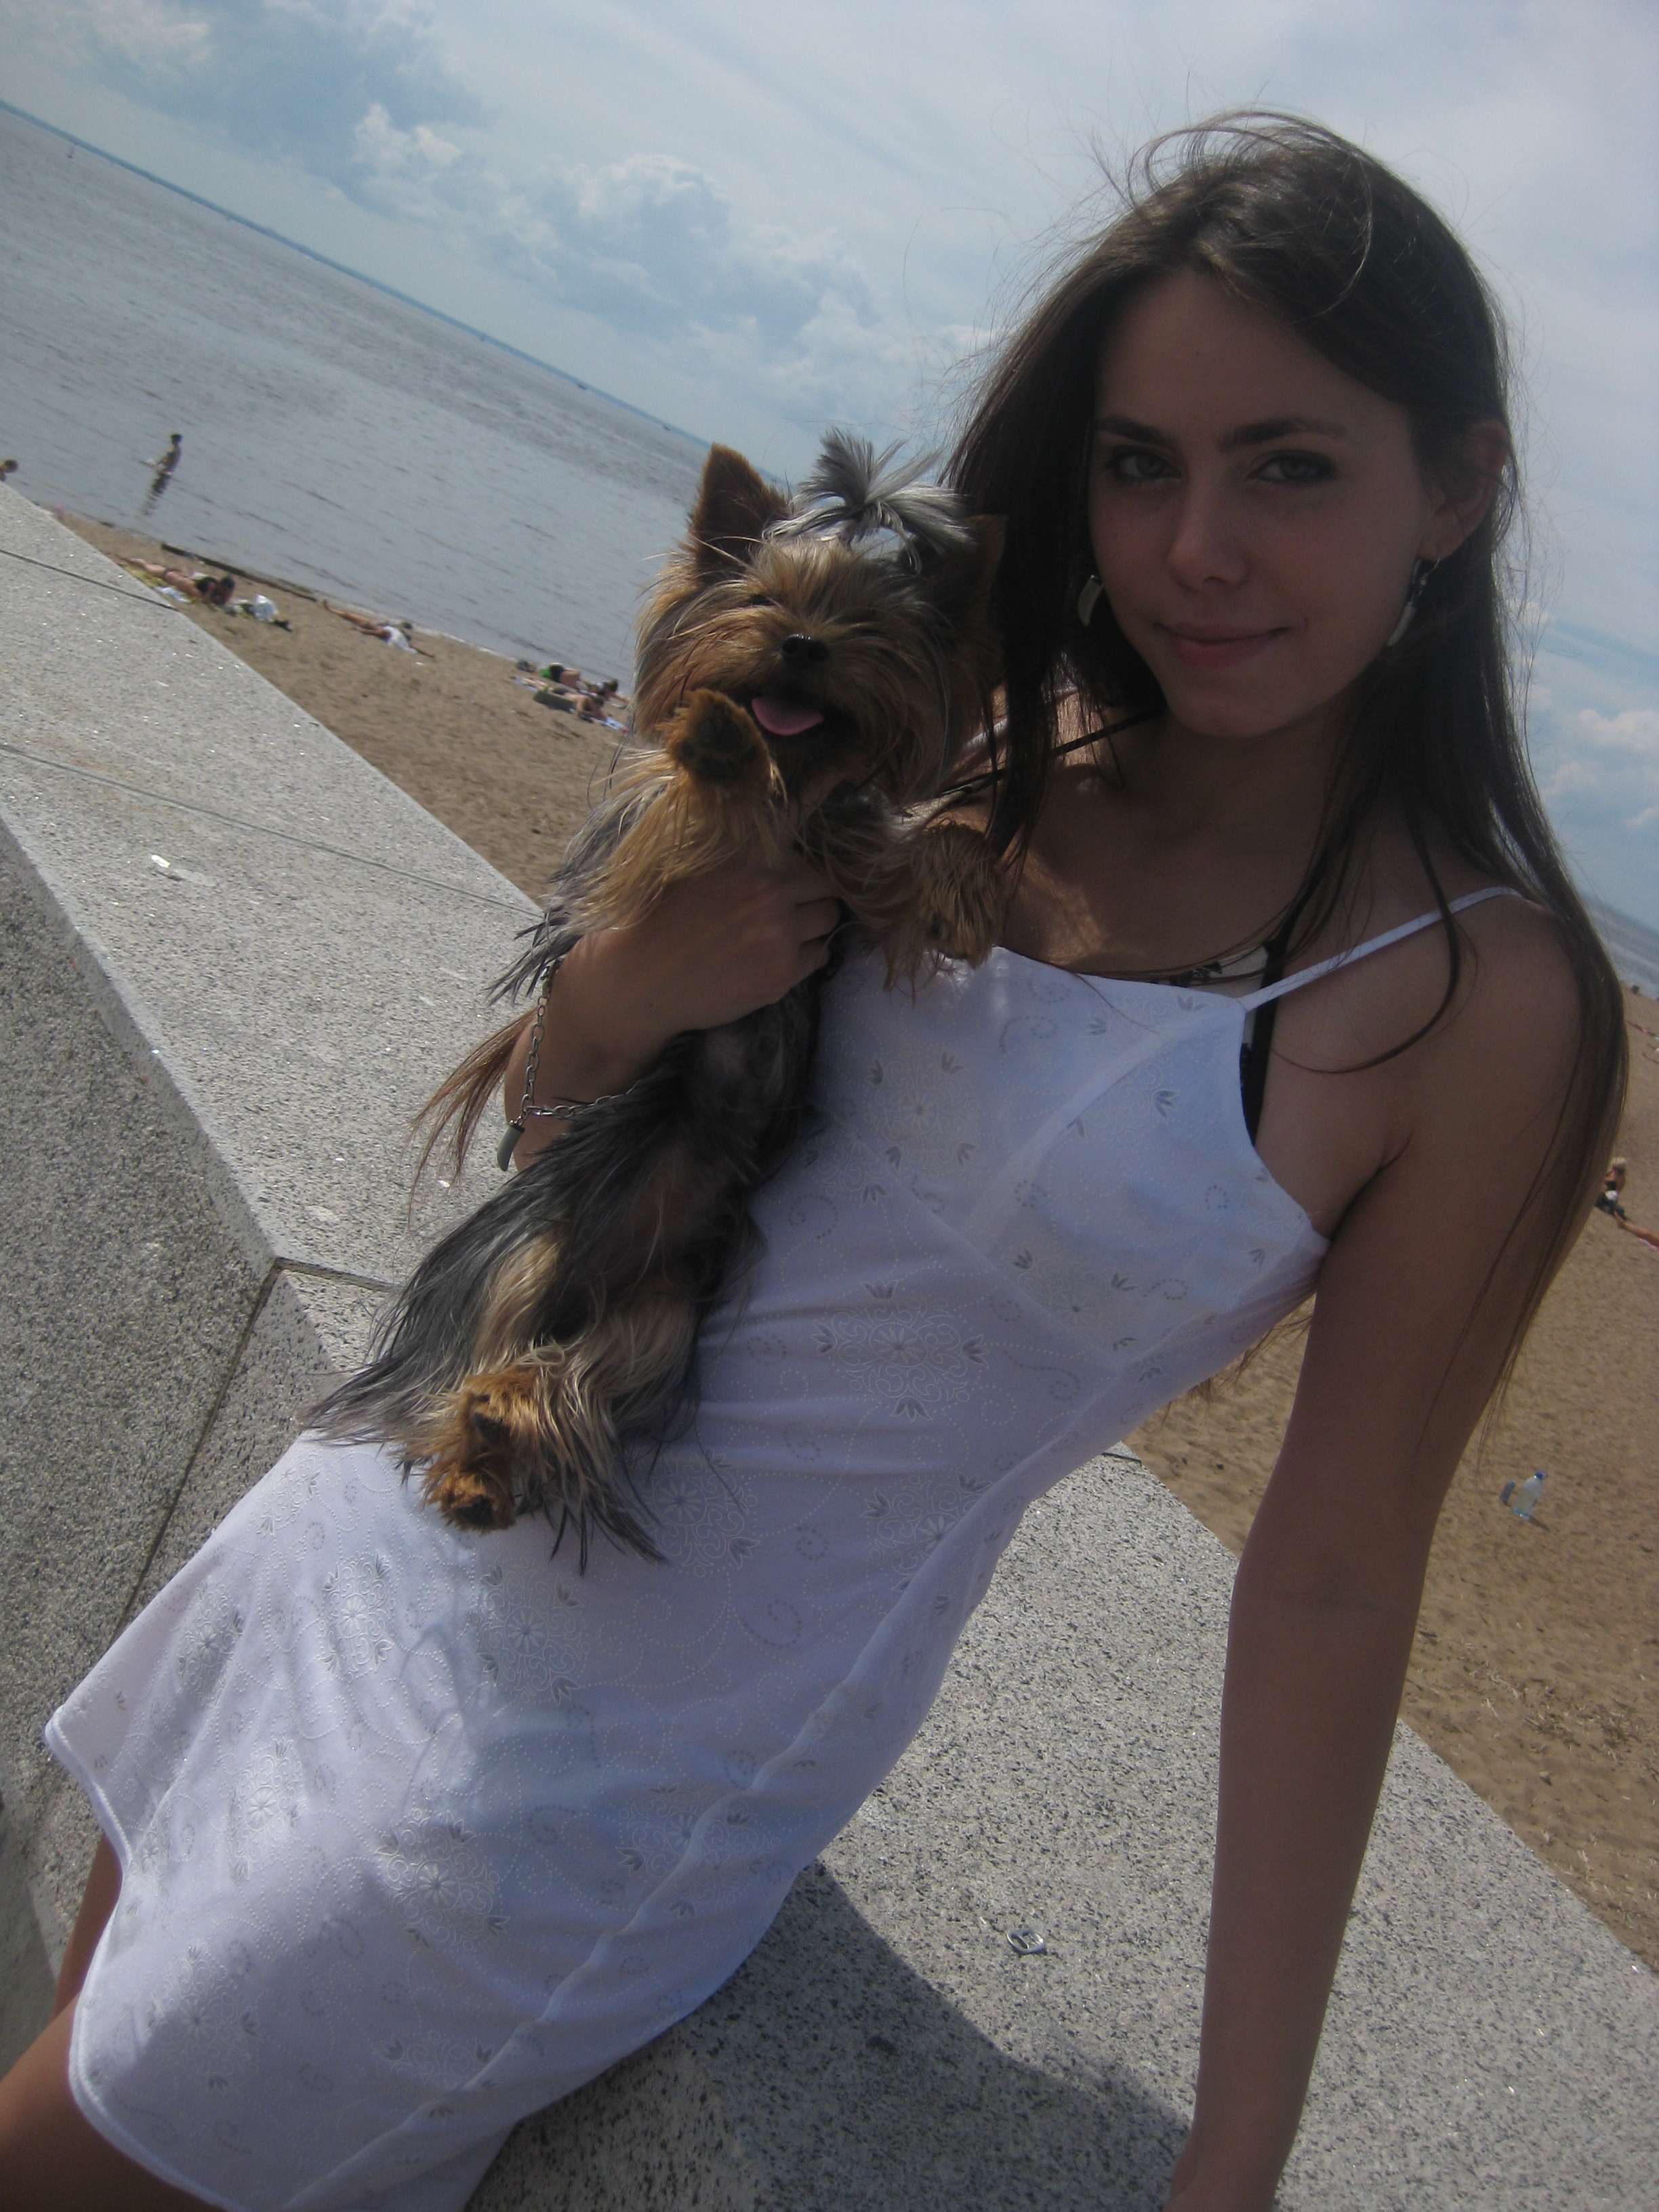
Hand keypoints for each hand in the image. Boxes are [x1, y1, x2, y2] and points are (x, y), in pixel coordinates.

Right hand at [505, 855, 839, 1158]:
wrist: (640, 978)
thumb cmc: (662, 918)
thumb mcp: (698, 868)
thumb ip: (743, 851)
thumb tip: (786, 822)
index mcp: (752, 867)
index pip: (810, 858)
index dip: (804, 867)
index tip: (798, 874)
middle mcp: (771, 901)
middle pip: (827, 891)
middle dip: (813, 895)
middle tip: (791, 904)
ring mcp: (780, 942)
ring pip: (827, 923)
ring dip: (812, 924)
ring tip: (784, 929)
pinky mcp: (780, 977)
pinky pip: (818, 957)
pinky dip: (806, 954)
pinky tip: (777, 954)